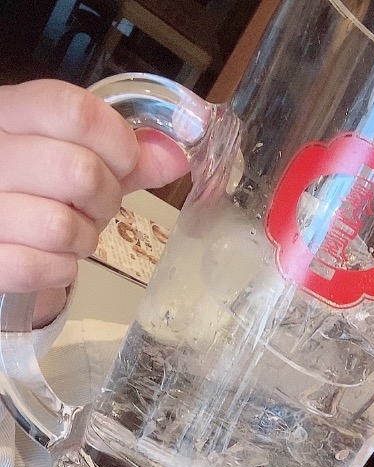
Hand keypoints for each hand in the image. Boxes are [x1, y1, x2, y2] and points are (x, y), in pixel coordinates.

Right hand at [0, 79, 189, 324]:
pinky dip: (60, 269)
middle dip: (105, 197)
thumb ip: (126, 156)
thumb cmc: (40, 191)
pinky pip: (40, 267)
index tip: (126, 160)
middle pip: (78, 171)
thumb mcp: (79, 158)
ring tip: (70, 231)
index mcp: (9, 113)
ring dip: (82, 237)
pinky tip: (52, 257)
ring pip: (60, 225)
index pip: (73, 109)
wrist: (1, 235)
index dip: (117, 141)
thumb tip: (175, 154)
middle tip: (96, 205)